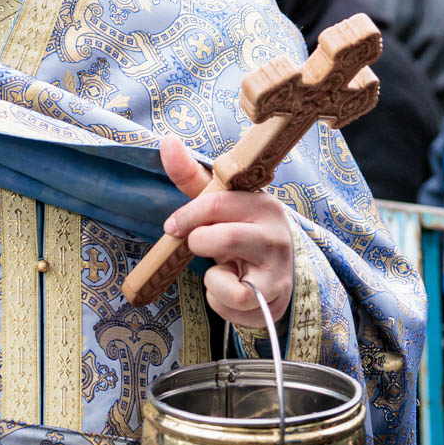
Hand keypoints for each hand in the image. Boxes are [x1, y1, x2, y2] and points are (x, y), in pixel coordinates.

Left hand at [159, 137, 294, 327]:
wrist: (275, 280)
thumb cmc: (240, 236)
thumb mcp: (219, 207)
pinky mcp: (271, 301)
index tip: (173, 227)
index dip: (186, 216)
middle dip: (199, 245)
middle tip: (201, 247)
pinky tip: (230, 289)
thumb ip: (191, 177)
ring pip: (225, 280)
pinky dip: (219, 299)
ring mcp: (276, 271)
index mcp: (262, 205)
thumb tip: (167, 141)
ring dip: (212, 277)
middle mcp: (275, 236)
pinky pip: (229, 303)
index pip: (216, 203)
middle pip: (221, 239)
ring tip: (224, 269)